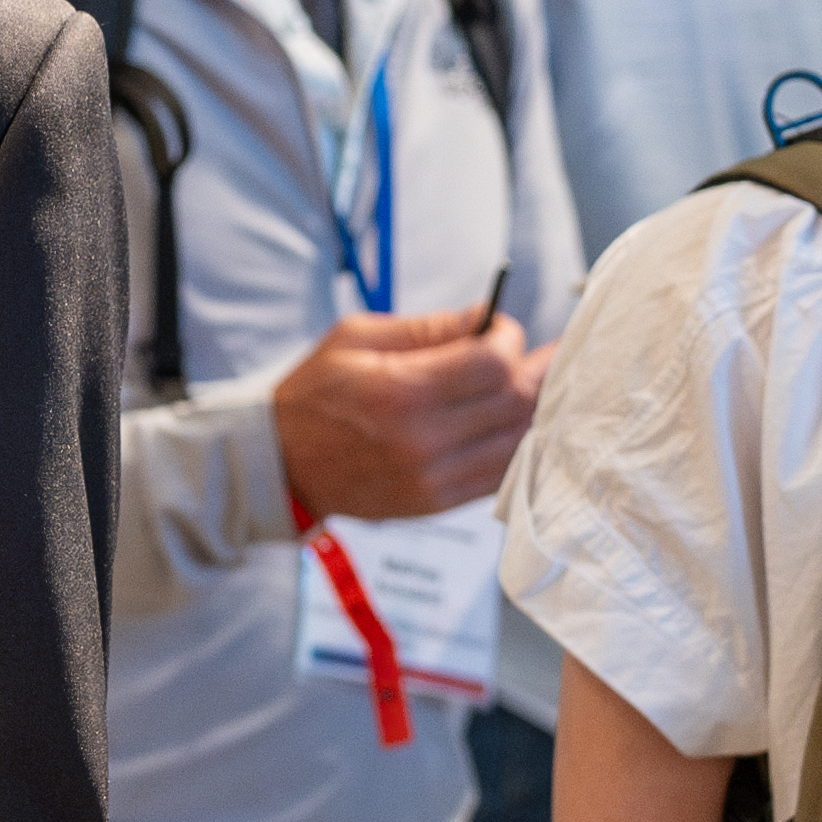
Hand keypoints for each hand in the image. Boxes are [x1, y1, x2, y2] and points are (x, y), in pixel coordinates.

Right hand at [272, 307, 547, 523]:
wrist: (283, 465)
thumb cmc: (315, 394)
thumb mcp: (357, 338)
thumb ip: (427, 328)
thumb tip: (486, 317)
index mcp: (401, 392)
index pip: (493, 365)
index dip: (509, 340)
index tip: (499, 331)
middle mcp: (422, 441)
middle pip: (516, 403)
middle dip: (535, 371)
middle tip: (539, 354)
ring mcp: (433, 479)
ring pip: (518, 442)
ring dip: (531, 410)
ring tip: (530, 386)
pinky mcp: (437, 503)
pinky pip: (500, 475)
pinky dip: (515, 446)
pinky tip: (509, 424)